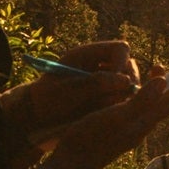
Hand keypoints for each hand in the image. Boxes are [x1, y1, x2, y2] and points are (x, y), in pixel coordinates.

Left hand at [12, 40, 141, 141]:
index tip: (117, 83)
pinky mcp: (109, 97)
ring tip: (106, 110)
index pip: (120, 49)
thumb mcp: (66, 91)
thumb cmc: (47, 100)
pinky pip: (124, 99)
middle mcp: (102, 65)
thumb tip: (125, 81)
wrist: (38, 119)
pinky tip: (106, 116)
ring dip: (123, 97)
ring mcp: (107, 81)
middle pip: (130, 66)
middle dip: (126, 83)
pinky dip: (120, 107)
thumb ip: (95, 83)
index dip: (122, 64)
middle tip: (115, 101)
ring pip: (130, 84)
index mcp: (89, 54)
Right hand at [44, 75, 168, 168]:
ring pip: (147, 109)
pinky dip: (137, 100)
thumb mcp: (116, 116)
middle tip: (163, 67)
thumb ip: (141, 101)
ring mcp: (127, 133)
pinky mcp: (114, 135)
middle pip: (160, 105)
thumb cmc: (91, 139)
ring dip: (151, 92)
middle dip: (166, 87)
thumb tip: (163, 82)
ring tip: (150, 78)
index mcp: (143, 123)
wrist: (68, 167)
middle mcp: (139, 129)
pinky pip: (134, 113)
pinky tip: (127, 98)